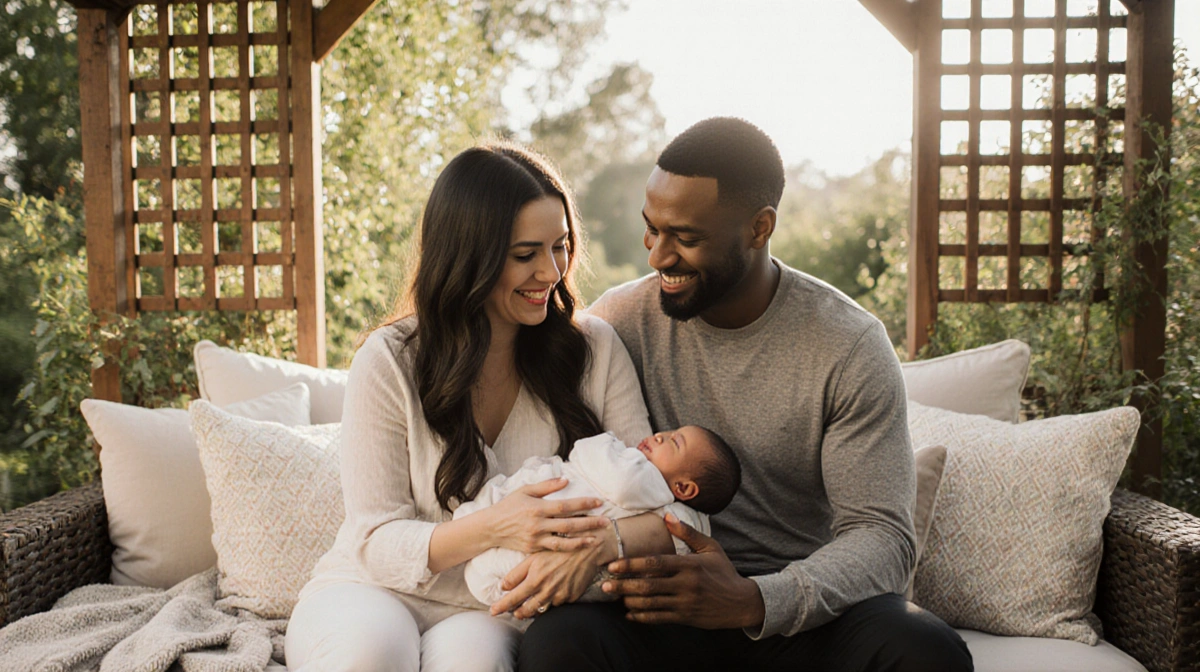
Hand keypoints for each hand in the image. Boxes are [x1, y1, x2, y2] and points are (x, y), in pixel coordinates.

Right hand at [486, 478, 608, 553]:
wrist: (490, 528)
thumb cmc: (509, 506)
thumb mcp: (525, 490)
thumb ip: (546, 486)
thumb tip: (566, 480)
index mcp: (537, 508)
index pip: (565, 506)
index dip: (583, 503)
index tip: (599, 502)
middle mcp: (538, 525)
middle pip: (569, 524)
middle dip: (589, 523)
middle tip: (606, 522)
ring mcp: (536, 539)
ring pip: (564, 542)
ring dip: (582, 541)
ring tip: (596, 540)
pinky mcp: (534, 550)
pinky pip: (554, 550)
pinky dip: (568, 549)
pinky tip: (579, 548)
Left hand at [489, 534, 610, 618]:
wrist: (587, 548)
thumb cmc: (558, 548)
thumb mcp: (534, 556)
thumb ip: (517, 573)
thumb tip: (503, 586)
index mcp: (534, 578)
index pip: (513, 598)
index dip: (502, 606)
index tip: (493, 611)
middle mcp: (546, 589)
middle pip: (526, 609)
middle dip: (517, 613)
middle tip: (511, 614)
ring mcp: (559, 595)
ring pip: (541, 609)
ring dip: (532, 611)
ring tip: (525, 611)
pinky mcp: (571, 597)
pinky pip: (557, 603)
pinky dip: (551, 601)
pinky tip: (549, 596)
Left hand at [602, 513, 765, 629]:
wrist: (741, 602)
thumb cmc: (723, 571)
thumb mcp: (710, 547)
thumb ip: (687, 532)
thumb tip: (666, 516)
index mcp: (689, 565)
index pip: (655, 563)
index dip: (632, 564)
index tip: (613, 565)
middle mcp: (686, 585)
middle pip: (648, 585)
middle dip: (623, 585)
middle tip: (605, 584)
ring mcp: (685, 603)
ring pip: (651, 604)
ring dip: (630, 601)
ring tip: (616, 597)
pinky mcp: (686, 618)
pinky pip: (659, 619)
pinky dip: (642, 617)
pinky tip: (629, 614)